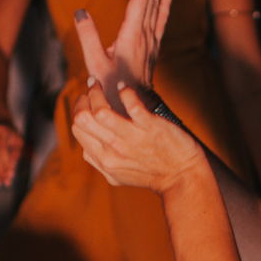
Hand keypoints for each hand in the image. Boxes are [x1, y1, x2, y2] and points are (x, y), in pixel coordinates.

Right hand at [71, 80, 201, 192]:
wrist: (181, 177)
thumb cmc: (150, 174)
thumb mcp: (117, 176)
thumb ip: (98, 163)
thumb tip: (84, 149)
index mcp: (103, 159)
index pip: (78, 128)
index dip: (79, 109)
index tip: (87, 100)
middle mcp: (114, 150)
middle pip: (82, 119)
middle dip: (84, 97)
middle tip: (92, 88)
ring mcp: (132, 139)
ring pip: (100, 110)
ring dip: (97, 91)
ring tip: (100, 83)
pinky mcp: (150, 127)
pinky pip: (131, 104)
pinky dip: (125, 91)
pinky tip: (124, 87)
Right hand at [73, 0, 173, 114]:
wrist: (132, 108)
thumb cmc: (111, 88)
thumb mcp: (94, 64)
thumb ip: (88, 37)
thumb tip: (80, 12)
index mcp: (130, 36)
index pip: (138, 2)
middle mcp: (144, 35)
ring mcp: (150, 40)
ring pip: (157, 5)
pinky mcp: (152, 46)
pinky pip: (160, 20)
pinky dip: (165, 4)